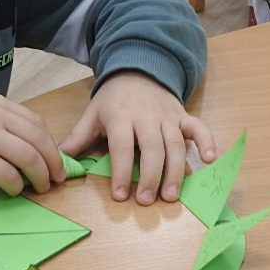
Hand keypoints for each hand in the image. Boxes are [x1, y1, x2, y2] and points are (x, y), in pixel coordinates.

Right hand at [0, 94, 64, 195]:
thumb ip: (4, 125)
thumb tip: (33, 149)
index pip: (37, 123)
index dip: (52, 145)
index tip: (56, 161)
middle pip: (39, 140)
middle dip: (53, 162)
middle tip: (57, 178)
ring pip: (29, 158)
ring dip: (40, 176)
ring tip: (40, 187)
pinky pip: (8, 175)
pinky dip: (17, 185)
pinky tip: (14, 190)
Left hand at [59, 70, 217, 203]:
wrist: (138, 69)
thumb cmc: (113, 99)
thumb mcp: (92, 114)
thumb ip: (78, 137)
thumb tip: (59, 159)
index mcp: (121, 117)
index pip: (122, 146)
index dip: (121, 171)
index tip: (120, 196)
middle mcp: (146, 117)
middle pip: (152, 148)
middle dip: (150, 176)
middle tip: (146, 201)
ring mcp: (168, 117)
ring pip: (174, 144)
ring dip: (175, 171)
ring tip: (171, 196)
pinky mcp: (183, 116)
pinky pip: (199, 127)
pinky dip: (207, 141)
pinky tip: (210, 160)